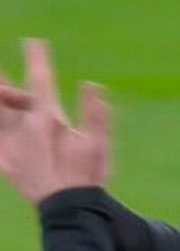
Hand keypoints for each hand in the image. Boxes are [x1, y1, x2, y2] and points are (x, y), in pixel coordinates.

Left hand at [0, 40, 111, 205]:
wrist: (69, 209)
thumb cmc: (88, 176)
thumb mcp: (99, 145)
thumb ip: (96, 114)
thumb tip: (93, 85)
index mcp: (48, 118)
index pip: (40, 80)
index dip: (37, 58)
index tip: (33, 42)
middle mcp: (24, 126)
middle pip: (6, 95)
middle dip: (3, 83)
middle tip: (3, 75)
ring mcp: (9, 144)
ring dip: (1, 102)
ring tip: (3, 93)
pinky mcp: (3, 162)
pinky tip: (3, 136)